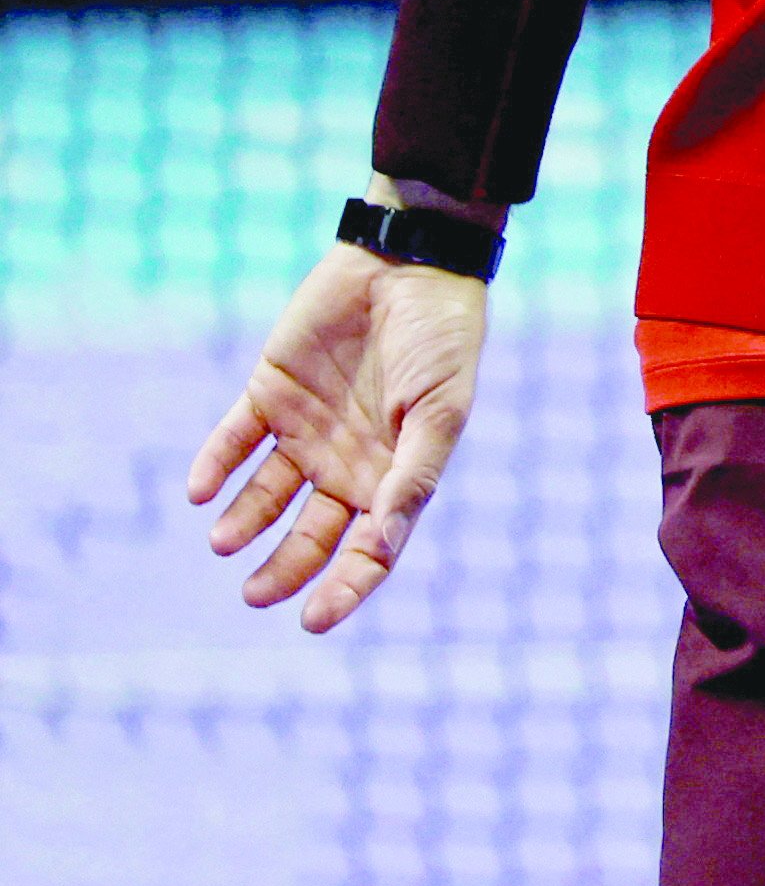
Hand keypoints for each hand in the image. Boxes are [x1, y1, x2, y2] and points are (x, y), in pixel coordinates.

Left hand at [188, 233, 485, 631]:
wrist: (409, 265)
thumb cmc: (442, 340)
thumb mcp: (442, 413)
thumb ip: (413, 476)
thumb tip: (382, 544)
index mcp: (393, 473)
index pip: (367, 548)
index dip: (344, 587)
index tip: (312, 620)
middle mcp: (347, 461)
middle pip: (310, 533)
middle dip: (284, 569)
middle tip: (255, 594)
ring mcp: (307, 428)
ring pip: (265, 495)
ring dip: (244, 522)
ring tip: (224, 542)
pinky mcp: (271, 392)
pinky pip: (235, 439)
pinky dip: (216, 465)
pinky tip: (201, 492)